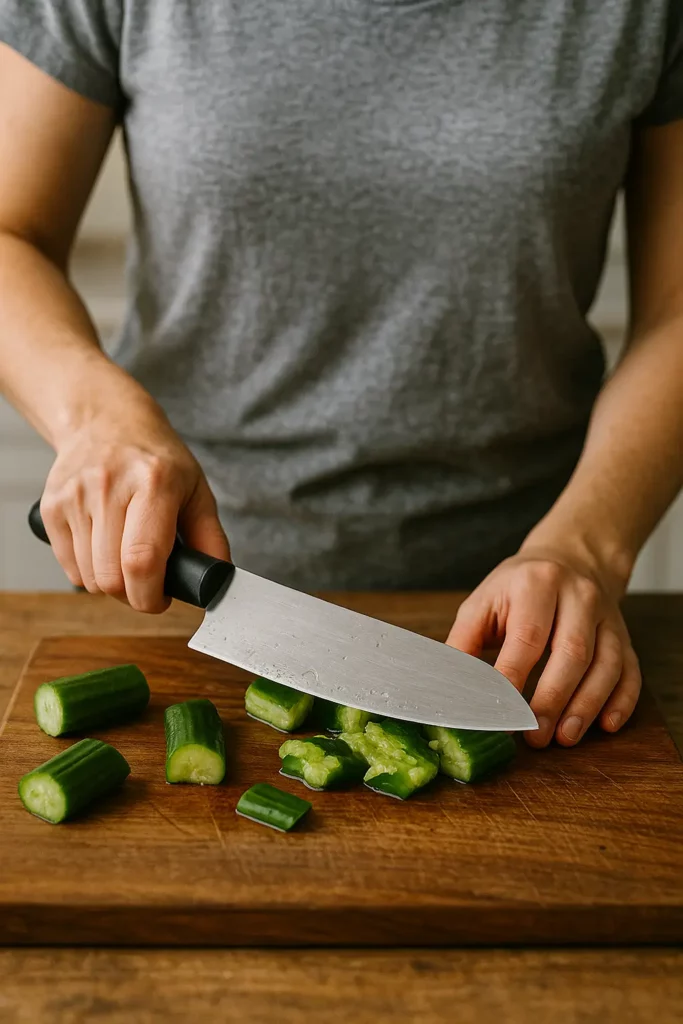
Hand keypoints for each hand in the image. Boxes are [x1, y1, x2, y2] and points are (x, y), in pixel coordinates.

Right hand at [41, 390, 228, 613]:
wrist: (106, 421)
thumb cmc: (157, 460)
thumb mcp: (196, 490)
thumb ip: (210, 538)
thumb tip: (217, 582)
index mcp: (154, 482)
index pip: (142, 559)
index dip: (151, 595)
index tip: (161, 599)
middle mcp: (109, 487)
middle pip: (111, 577)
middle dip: (133, 596)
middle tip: (147, 584)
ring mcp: (75, 496)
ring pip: (89, 578)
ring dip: (111, 585)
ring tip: (127, 561)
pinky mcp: (50, 507)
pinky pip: (69, 568)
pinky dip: (90, 572)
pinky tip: (105, 549)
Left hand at [447, 545, 641, 746]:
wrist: (568, 559)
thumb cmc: (517, 589)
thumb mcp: (483, 602)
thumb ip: (463, 642)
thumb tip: (447, 687)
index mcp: (536, 583)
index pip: (527, 636)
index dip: (513, 677)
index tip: (499, 712)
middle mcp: (578, 596)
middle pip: (572, 652)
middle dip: (552, 699)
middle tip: (534, 735)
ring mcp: (606, 616)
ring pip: (606, 665)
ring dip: (586, 706)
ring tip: (564, 737)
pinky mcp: (623, 635)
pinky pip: (630, 670)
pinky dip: (622, 700)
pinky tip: (606, 724)